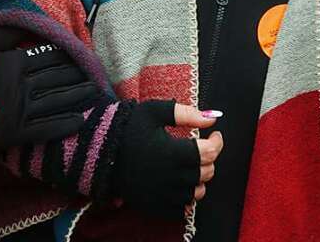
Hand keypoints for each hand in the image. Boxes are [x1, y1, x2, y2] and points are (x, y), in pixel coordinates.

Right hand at [0, 34, 102, 149]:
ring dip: (77, 97)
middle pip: (57, 78)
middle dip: (77, 75)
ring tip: (93, 93)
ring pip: (57, 101)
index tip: (80, 56)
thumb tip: (24, 27)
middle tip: (94, 74)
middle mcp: (23, 85)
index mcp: (14, 62)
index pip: (49, 57)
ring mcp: (21, 110)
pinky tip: (79, 121)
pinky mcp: (16, 133)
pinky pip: (46, 128)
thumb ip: (4, 34)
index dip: (66, 56)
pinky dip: (64, 124)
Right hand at [111, 100, 222, 216]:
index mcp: (170, 152)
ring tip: (191, 164)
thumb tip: (213, 117)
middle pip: (205, 173)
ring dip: (199, 178)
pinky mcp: (154, 205)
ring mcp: (161, 194)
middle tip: (202, 147)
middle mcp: (168, 176)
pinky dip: (186, 197)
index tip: (215, 134)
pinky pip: (181, 208)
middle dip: (209, 159)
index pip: (208, 153)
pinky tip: (180, 182)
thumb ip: (186, 113)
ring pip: (196, 192)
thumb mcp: (155, 111)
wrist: (102, 151)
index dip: (217, 142)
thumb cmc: (130, 127)